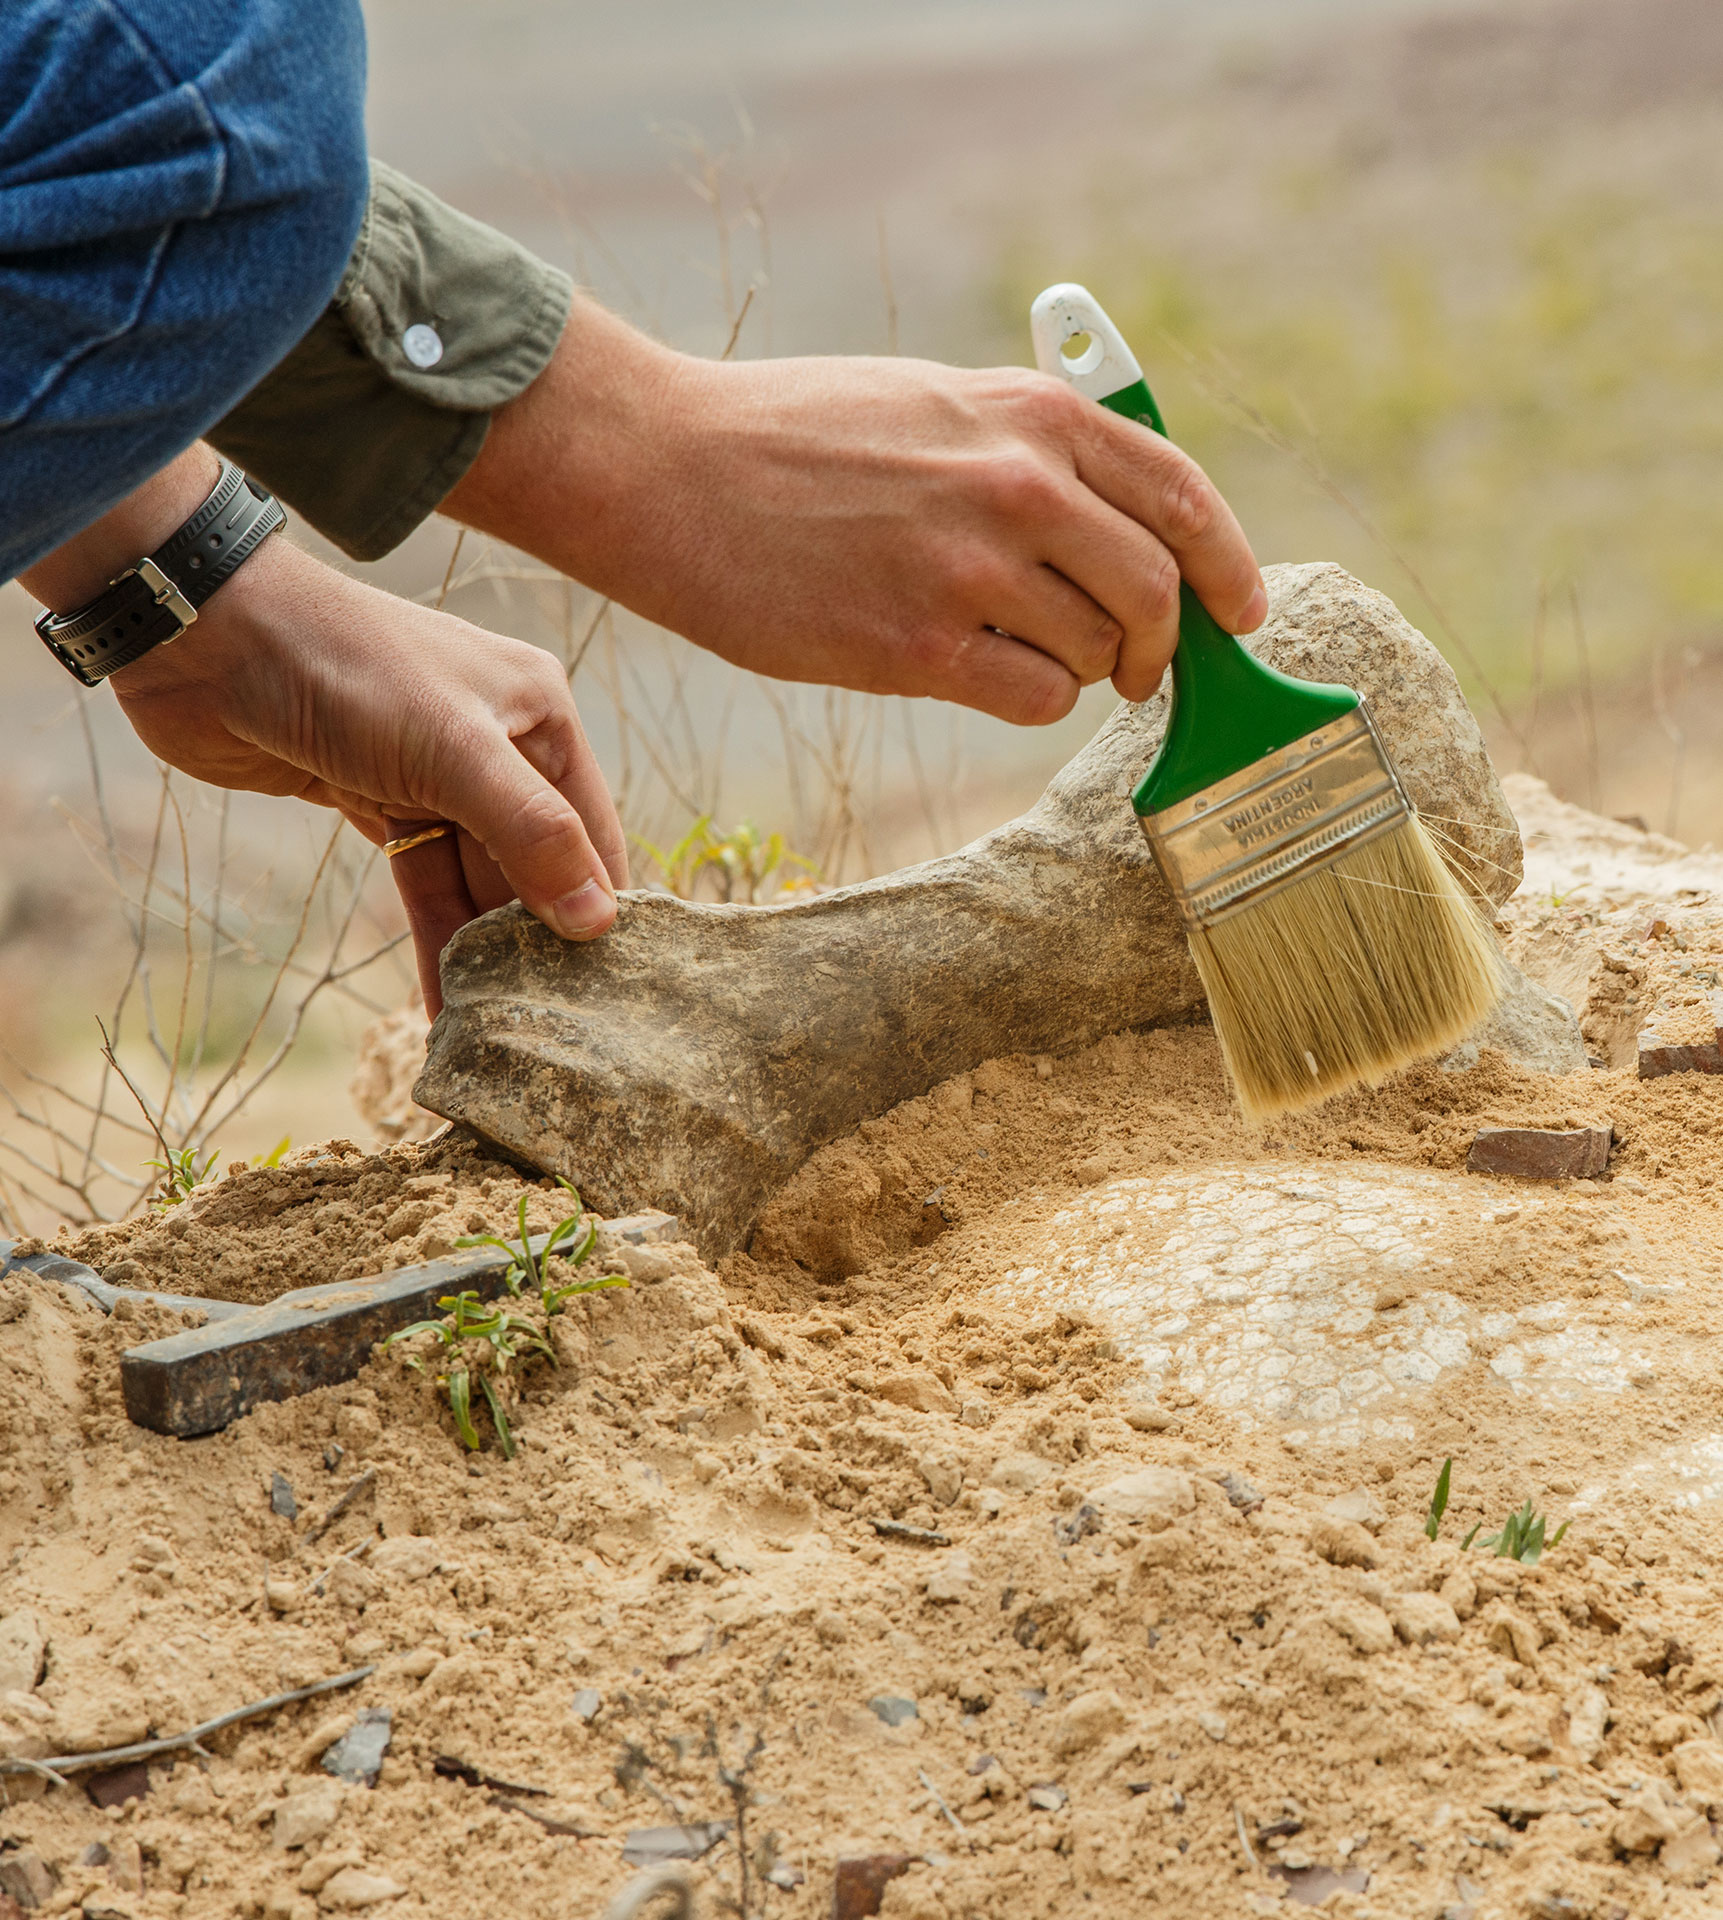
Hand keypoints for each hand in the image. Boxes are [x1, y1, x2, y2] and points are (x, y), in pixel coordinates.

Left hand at [101, 528, 624, 1016]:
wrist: (207, 640)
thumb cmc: (346, 669)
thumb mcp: (454, 750)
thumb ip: (531, 835)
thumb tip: (597, 922)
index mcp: (540, 716)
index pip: (592, 831)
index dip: (601, 907)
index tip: (609, 992)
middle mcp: (499, 746)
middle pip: (536, 864)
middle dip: (536, 941)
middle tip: (548, 1029)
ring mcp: (437, 776)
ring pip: (476, 881)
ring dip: (482, 952)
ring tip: (493, 1032)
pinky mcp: (379, 801)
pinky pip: (423, 883)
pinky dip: (435, 940)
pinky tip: (443, 1003)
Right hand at [445, 299, 1266, 722]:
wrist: (670, 469)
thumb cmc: (796, 437)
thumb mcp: (935, 401)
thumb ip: (1033, 449)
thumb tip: (1121, 525)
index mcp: (1032, 414)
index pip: (1185, 497)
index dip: (1230, 569)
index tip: (1242, 615)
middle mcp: (1019, 485)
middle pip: (1157, 593)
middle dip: (1160, 647)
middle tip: (1136, 671)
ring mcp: (970, 569)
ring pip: (1097, 656)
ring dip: (1077, 671)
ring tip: (1008, 647)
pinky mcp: (916, 646)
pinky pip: (1034, 700)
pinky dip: (1028, 699)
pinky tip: (973, 673)